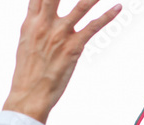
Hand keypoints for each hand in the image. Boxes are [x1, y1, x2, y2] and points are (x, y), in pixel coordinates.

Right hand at [4, 0, 121, 123]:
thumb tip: (37, 13)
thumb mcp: (25, 42)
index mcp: (31, 22)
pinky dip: (107, 16)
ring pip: (80, 6)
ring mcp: (59, 35)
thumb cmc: (28, 73)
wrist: (28, 96)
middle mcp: (44, 24)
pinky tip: (117, 8)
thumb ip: (33, 23)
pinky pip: (93, 28)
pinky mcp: (72, 48)